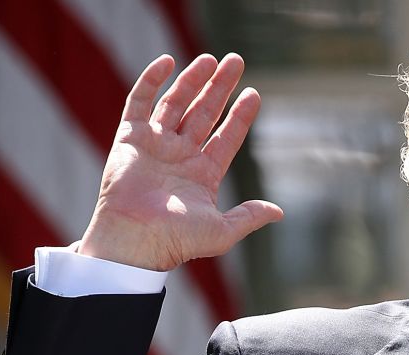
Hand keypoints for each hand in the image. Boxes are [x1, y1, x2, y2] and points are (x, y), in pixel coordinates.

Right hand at [76, 54, 282, 270]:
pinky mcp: (129, 138)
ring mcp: (155, 145)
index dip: (241, 116)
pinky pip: (140, 102)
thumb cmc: (177, 240)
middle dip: (220, 87)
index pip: (227, 137)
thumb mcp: (222, 231)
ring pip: (177, 103)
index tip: (254, 94)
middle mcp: (180, 156)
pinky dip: (151, 81)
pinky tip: (167, 62)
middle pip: (205, 113)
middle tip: (236, 61)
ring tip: (210, 59)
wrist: (134, 240)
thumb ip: (249, 217)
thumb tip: (279, 212)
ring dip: (193, 80)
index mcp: (203, 174)